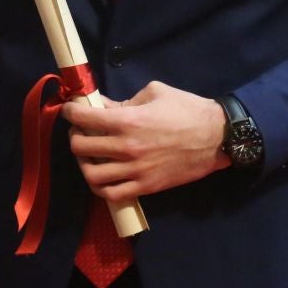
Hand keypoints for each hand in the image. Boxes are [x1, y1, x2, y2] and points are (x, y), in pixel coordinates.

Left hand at [62, 80, 228, 202]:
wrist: (217, 137)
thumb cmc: (187, 109)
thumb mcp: (154, 93)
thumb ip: (124, 101)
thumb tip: (102, 106)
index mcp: (127, 120)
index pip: (82, 118)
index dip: (70, 111)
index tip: (71, 109)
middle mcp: (126, 147)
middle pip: (79, 147)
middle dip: (75, 136)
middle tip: (82, 131)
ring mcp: (135, 170)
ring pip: (91, 174)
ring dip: (84, 163)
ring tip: (90, 156)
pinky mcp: (145, 187)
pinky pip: (111, 194)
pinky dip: (100, 186)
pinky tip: (103, 176)